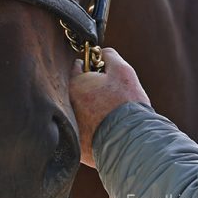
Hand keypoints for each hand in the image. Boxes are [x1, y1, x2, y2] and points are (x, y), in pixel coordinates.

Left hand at [68, 47, 150, 167]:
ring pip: (79, 111)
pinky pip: (83, 132)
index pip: (77, 68)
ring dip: (89, 109)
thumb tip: (102, 52)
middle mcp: (66, 106)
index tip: (103, 74)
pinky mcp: (76, 145)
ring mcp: (70, 127)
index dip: (92, 68)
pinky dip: (91, 129)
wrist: (131, 141)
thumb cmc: (126, 103)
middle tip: (108, 96)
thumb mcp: (122, 70)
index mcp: (74, 85)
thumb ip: (109, 55)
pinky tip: (106, 130)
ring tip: (109, 114)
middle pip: (77, 91)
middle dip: (89, 90)